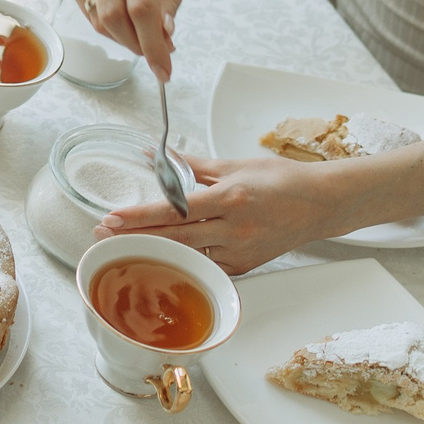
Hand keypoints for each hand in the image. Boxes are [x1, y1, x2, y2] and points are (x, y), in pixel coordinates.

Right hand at [66, 0, 194, 80]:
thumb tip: (164, 34)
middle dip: (136, 45)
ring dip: (123, 37)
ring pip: (98, 19)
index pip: (142, 5)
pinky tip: (124, 14)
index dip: (152, 43)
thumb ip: (173, 0)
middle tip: (156, 54)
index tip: (164, 70)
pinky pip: (87, 12)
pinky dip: (107, 24)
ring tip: (144, 31)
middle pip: (114, 15)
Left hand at [100, 155, 346, 275]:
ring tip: (122, 246)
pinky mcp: (243, 266)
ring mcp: (239, 251)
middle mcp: (234, 228)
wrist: (321, 204)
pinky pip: (206, 266)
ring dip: (154, 251)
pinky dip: (183, 261)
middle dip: (135, 236)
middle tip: (103, 235)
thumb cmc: (283, 180)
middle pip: (174, 237)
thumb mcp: (236, 165)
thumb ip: (194, 166)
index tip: (112, 217)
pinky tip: (160, 257)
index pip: (176, 209)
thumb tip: (159, 157)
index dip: (141, 215)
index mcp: (231, 198)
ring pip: (187, 255)